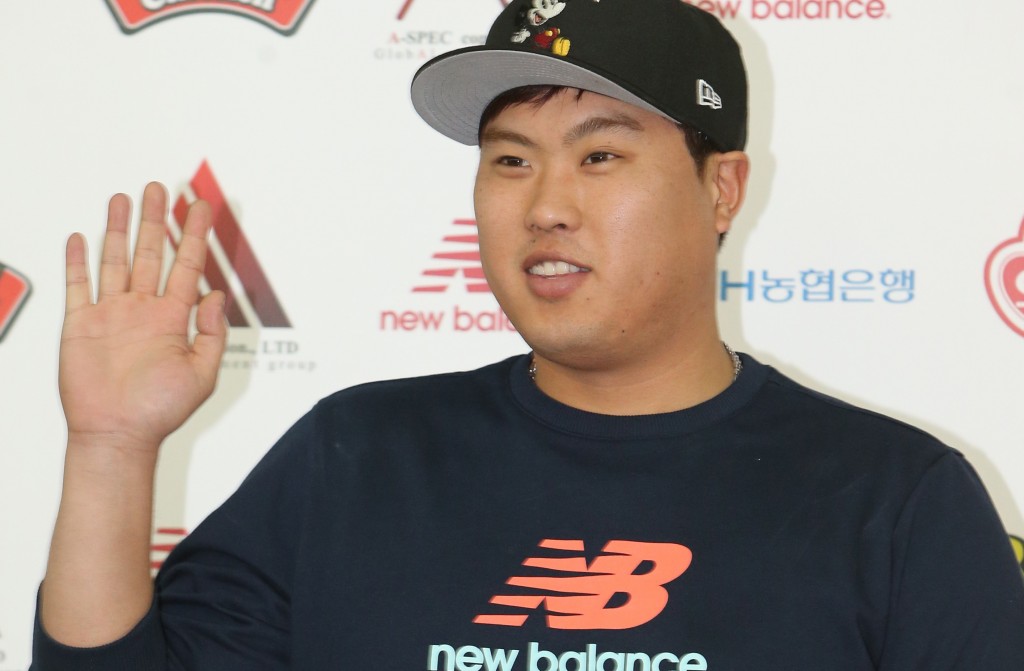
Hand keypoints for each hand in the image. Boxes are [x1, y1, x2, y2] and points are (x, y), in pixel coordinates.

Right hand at [59, 182, 226, 453]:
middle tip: (160, 189)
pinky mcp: (81, 324)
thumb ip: (211, 333)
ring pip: (115, 259)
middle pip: (150, 252)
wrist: (117, 434)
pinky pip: (78, 285)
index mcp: (173, 319)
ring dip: (118, 229)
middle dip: (156, 219)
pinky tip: (81, 238)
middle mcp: (143, 310)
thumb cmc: (159, 411)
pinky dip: (78, 261)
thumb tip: (217, 297)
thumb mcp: (201, 373)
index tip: (201, 207)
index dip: (193, 234)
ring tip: (124, 199)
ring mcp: (112, 314)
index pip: (187, 264)